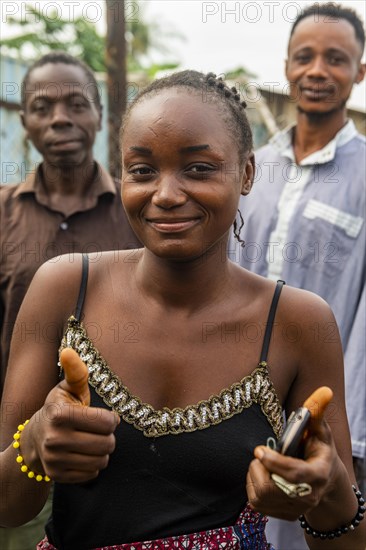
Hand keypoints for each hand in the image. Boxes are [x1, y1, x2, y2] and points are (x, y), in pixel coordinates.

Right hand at [21, 348, 119, 483]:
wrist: (34, 440)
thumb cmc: (59, 408)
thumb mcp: (67, 388)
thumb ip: (76, 371)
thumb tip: (68, 350)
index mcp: (59, 414)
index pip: (106, 422)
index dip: (110, 419)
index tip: (104, 417)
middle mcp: (54, 439)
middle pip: (107, 444)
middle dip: (108, 436)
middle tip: (100, 431)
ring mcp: (54, 460)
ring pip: (101, 461)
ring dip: (102, 451)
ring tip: (93, 442)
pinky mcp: (57, 476)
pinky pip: (92, 474)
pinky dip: (92, 465)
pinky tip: (84, 455)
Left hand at [246, 387, 338, 519]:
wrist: (324, 482)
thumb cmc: (318, 451)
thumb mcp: (320, 431)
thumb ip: (317, 412)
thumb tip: (324, 391)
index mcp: (318, 475)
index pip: (294, 474)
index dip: (274, 462)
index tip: (259, 449)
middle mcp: (308, 497)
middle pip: (272, 488)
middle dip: (260, 468)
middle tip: (260, 454)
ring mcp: (295, 509)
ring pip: (261, 496)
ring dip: (254, 476)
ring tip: (262, 464)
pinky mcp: (283, 515)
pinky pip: (256, 503)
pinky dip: (252, 487)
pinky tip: (261, 475)